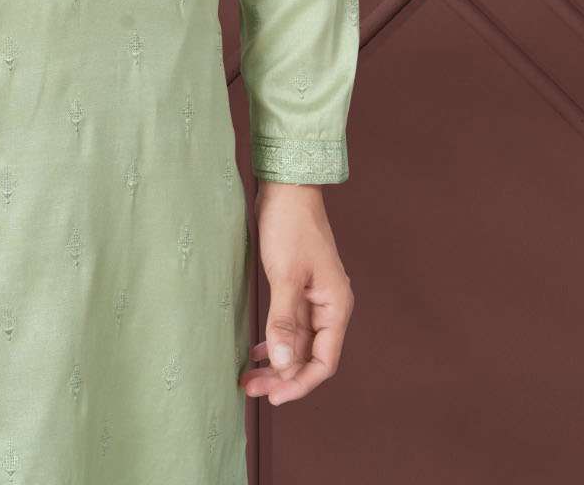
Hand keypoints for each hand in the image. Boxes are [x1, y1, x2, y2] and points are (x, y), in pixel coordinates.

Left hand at [239, 181, 353, 405]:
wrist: (286, 186)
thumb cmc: (290, 226)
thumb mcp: (285, 275)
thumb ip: (285, 322)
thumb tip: (285, 365)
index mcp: (335, 307)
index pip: (323, 362)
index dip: (299, 384)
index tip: (273, 397)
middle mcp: (328, 307)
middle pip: (309, 356)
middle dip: (282, 376)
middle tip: (250, 389)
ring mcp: (313, 298)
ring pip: (297, 342)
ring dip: (276, 361)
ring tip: (248, 377)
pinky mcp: (297, 287)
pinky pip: (289, 325)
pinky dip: (274, 340)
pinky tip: (258, 351)